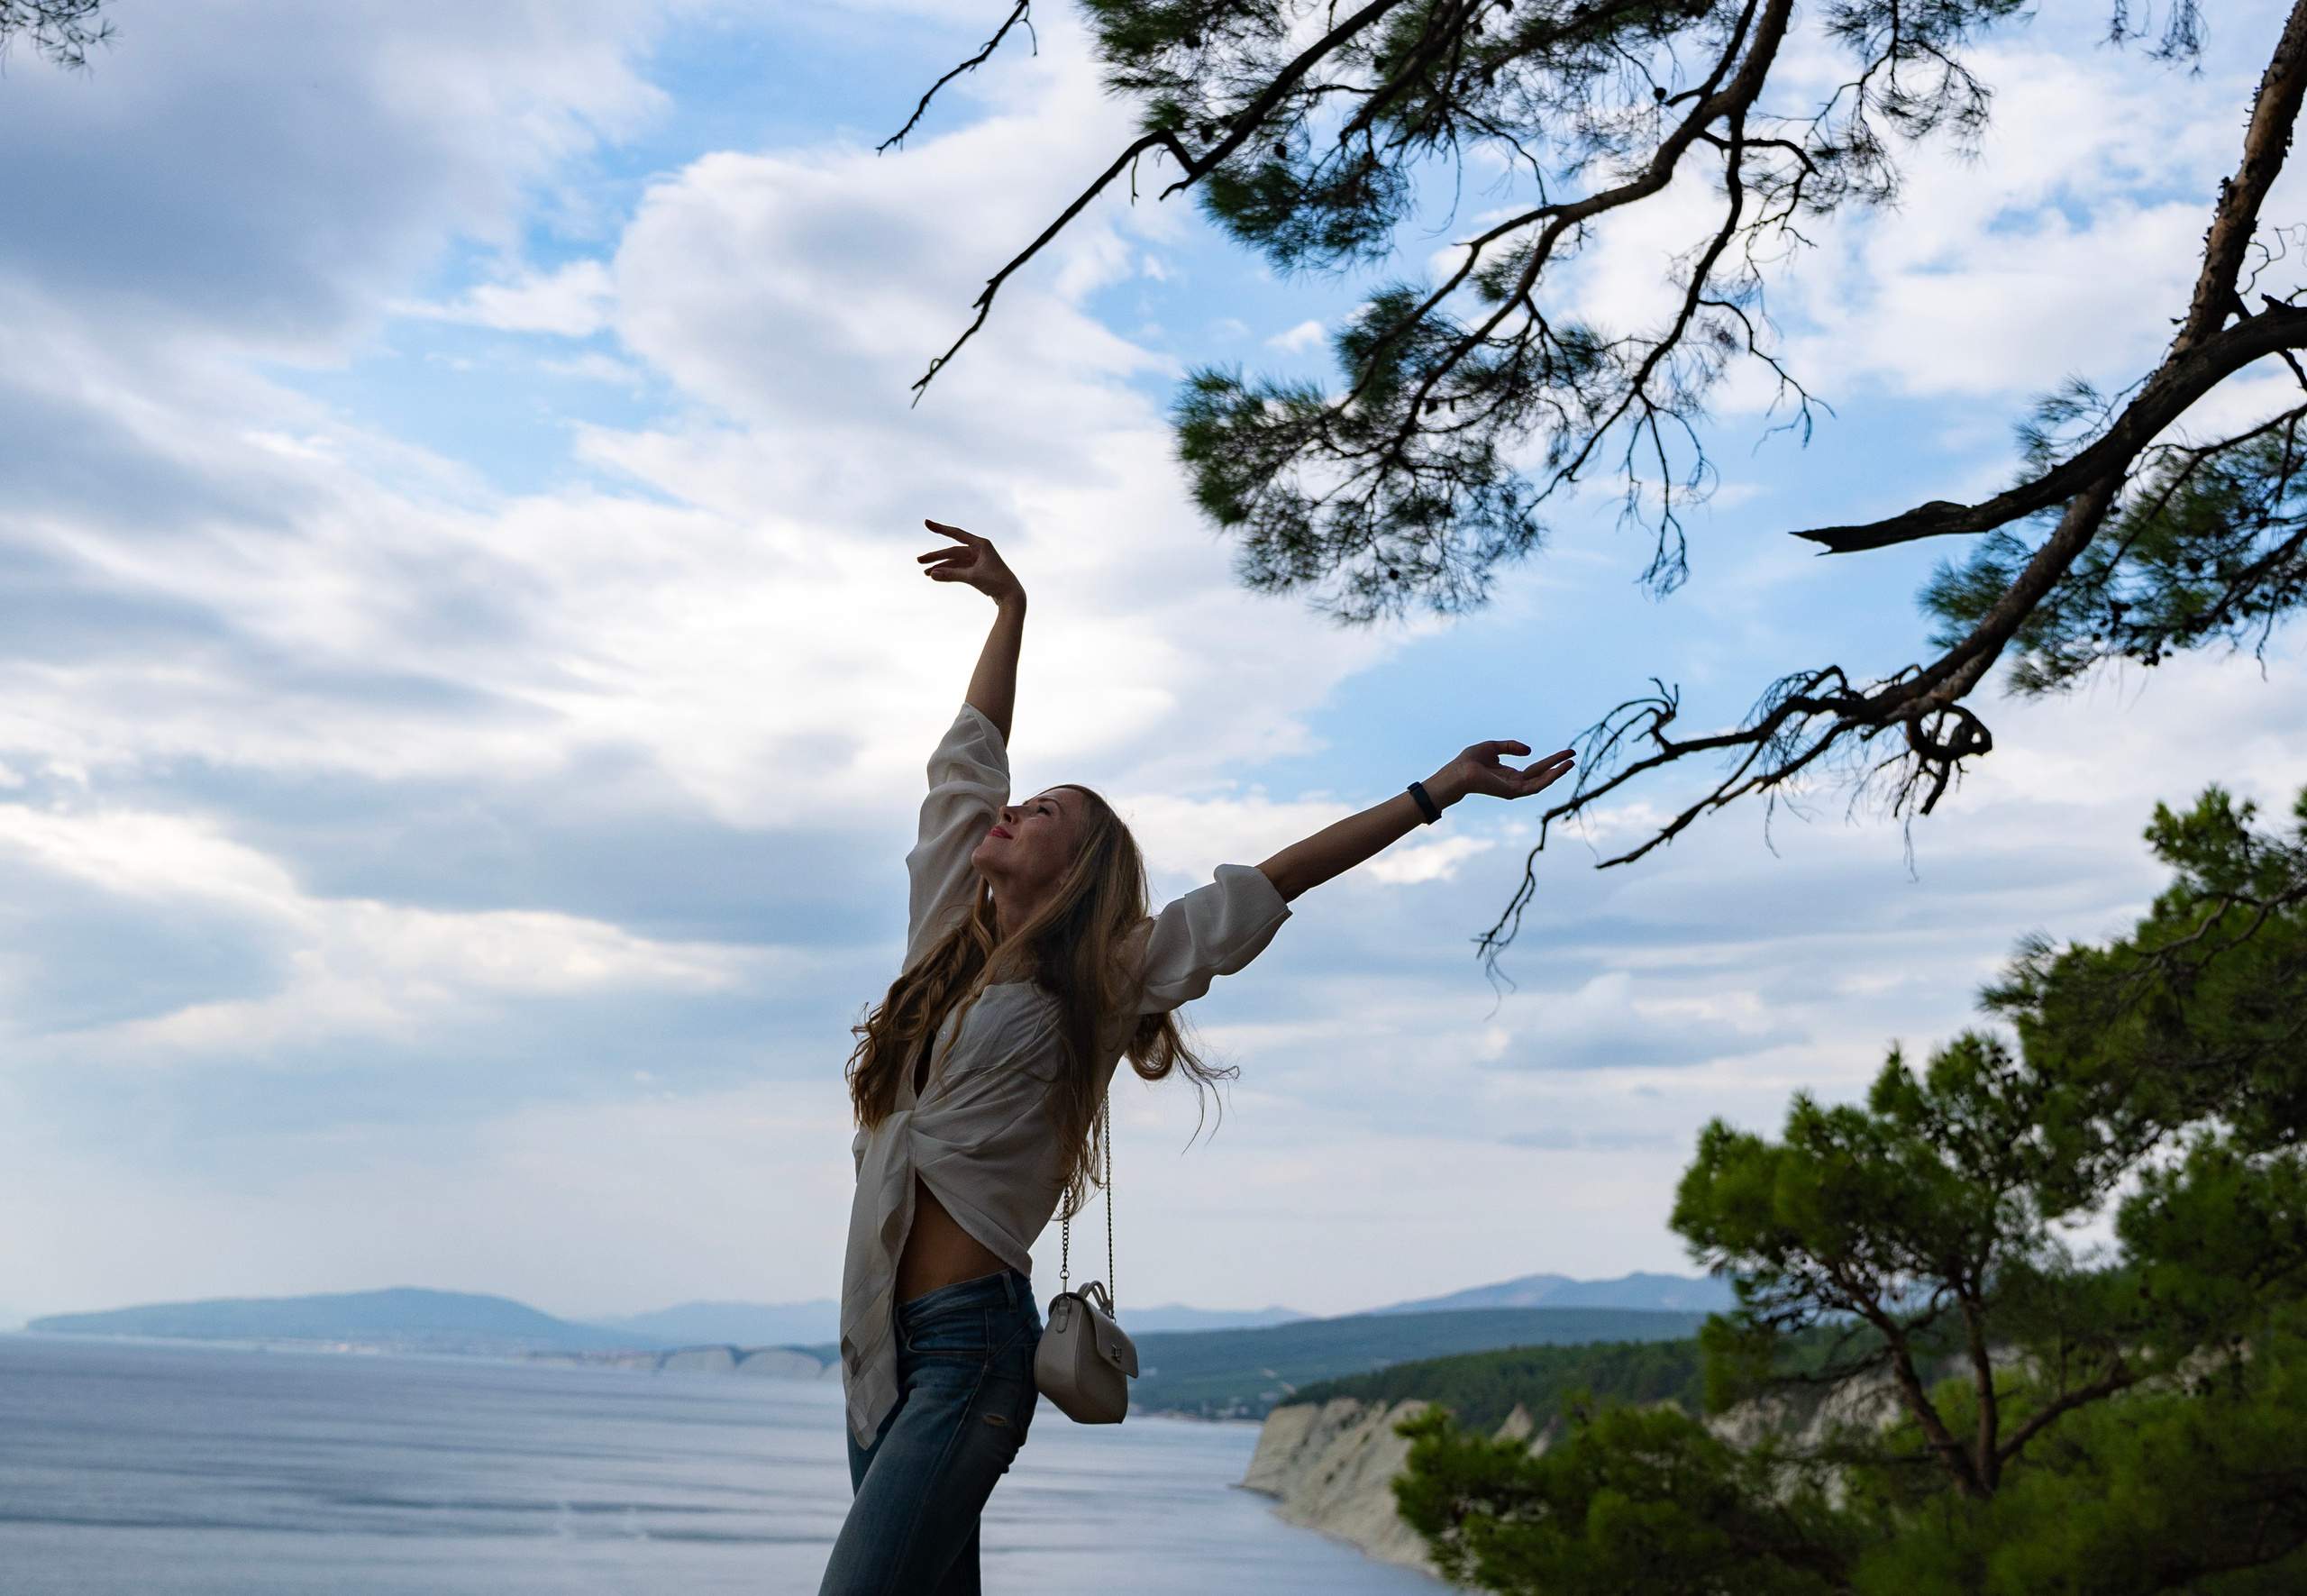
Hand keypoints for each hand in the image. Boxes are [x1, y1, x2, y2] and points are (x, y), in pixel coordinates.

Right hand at [919, 520, 1023, 605]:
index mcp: (981, 544)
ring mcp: (978, 560)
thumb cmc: (996, 582)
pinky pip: (959, 569)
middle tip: (919, 560)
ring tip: (925, 572)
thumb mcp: (972, 577)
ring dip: (941, 566)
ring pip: (955, 561)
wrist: (1012, 596)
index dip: (940, 528)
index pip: (956, 534)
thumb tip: (931, 574)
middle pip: (952, 551)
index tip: (926, 523)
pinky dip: (949, 572)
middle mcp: (979, 549)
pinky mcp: (977, 570)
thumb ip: (951, 575)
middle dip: (936, 556)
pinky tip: (937, 576)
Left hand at [1426, 740, 1575, 806]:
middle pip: (1542, 775)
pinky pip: (1535, 786)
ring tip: (1571, 762)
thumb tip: (1530, 751)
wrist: (1458, 772)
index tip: (1566, 752)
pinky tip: (1558, 769)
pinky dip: (1548, 778)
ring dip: (1557, 773)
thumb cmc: (1470, 761)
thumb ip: (1511, 746)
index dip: (1551, 760)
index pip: (1536, 768)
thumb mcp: (1493, 747)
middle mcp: (1515, 784)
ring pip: (1542, 782)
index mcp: (1511, 775)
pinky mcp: (1513, 792)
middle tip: (1573, 755)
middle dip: (1558, 766)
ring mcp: (1515, 790)